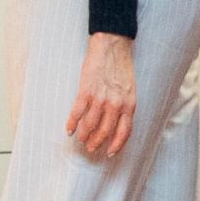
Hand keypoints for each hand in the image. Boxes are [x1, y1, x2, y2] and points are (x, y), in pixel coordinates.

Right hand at [65, 32, 137, 157]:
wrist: (112, 47)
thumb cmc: (121, 67)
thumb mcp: (130, 89)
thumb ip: (124, 105)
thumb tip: (117, 122)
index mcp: (129, 104)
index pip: (124, 132)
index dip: (117, 145)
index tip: (110, 153)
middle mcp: (116, 104)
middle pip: (105, 132)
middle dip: (97, 143)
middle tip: (90, 148)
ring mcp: (100, 99)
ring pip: (90, 125)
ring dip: (84, 135)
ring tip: (80, 140)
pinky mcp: (86, 91)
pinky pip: (77, 113)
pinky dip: (72, 124)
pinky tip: (69, 130)